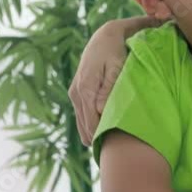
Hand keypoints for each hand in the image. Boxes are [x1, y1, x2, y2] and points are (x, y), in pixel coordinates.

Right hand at [68, 20, 129, 144]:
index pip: (91, 123)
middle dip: (98, 140)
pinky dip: (90, 126)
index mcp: (86, 89)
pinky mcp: (77, 92)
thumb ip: (109, 87)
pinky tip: (104, 133)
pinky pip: (82, 116)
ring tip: (112, 147)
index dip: (102, 138)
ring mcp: (75, 93)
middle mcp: (76, 93)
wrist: (105, 36)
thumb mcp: (117, 66)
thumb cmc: (116, 51)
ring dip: (94, 134)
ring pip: (82, 124)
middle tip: (115, 155)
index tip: (115, 151)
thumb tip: (101, 110)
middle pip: (85, 128)